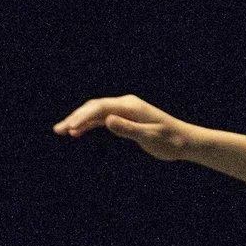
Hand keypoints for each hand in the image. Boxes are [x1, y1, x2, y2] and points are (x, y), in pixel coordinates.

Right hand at [54, 94, 202, 160]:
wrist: (186, 141)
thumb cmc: (171, 141)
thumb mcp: (149, 137)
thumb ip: (128, 128)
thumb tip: (107, 121)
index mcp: (131, 106)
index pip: (100, 108)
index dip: (83, 117)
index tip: (70, 128)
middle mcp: (126, 105)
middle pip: (94, 108)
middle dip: (76, 117)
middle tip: (58, 130)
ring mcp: (125, 111)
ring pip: (96, 113)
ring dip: (79, 121)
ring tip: (61, 131)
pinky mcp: (126, 119)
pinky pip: (102, 119)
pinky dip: (89, 125)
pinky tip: (77, 132)